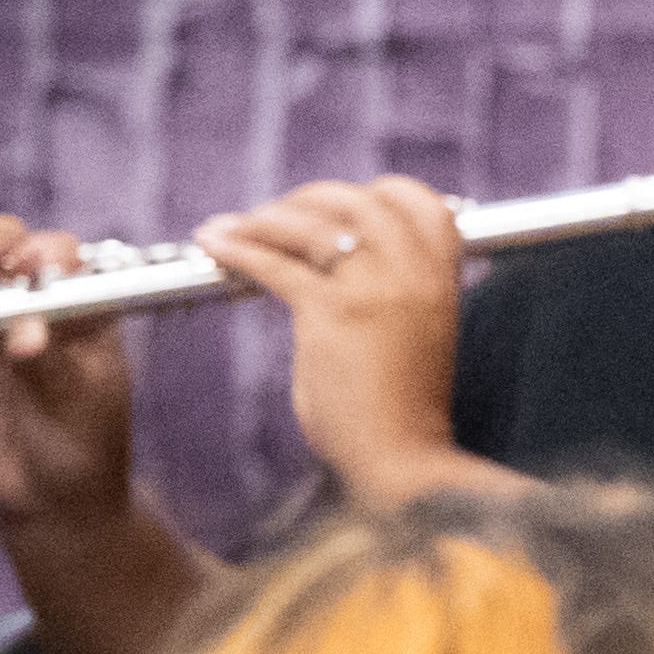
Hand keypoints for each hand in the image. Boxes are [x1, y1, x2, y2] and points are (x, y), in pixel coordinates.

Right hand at [0, 225, 135, 534]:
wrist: (50, 497)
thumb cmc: (83, 443)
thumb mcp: (77, 403)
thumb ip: (50, 365)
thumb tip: (26, 336)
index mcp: (81, 307)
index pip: (59, 256)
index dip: (42, 253)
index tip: (26, 267)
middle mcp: (30, 303)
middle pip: (1, 248)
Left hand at [196, 177, 480, 507]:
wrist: (401, 459)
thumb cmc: (400, 410)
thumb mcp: (412, 335)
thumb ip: (390, 293)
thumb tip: (334, 265)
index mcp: (442, 279)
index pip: (419, 201)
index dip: (372, 194)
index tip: (331, 211)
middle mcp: (415, 274)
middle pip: (357, 201)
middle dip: (306, 200)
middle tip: (268, 217)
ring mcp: (376, 291)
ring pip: (312, 224)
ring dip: (262, 219)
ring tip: (227, 228)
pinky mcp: (333, 314)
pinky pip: (276, 263)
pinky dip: (237, 248)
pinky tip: (211, 244)